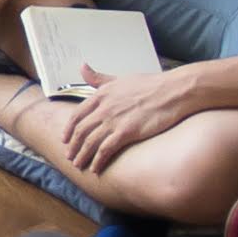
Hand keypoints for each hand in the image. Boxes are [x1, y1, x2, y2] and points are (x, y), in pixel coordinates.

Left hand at [54, 64, 200, 175]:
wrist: (172, 91)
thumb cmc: (150, 85)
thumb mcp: (120, 78)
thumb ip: (99, 78)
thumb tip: (82, 67)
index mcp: (101, 94)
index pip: (77, 115)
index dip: (68, 130)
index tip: (65, 139)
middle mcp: (104, 108)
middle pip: (80, 131)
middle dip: (72, 146)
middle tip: (69, 156)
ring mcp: (114, 120)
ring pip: (89, 143)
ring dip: (82, 156)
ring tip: (79, 165)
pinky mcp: (126, 132)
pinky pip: (105, 150)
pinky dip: (98, 161)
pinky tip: (96, 169)